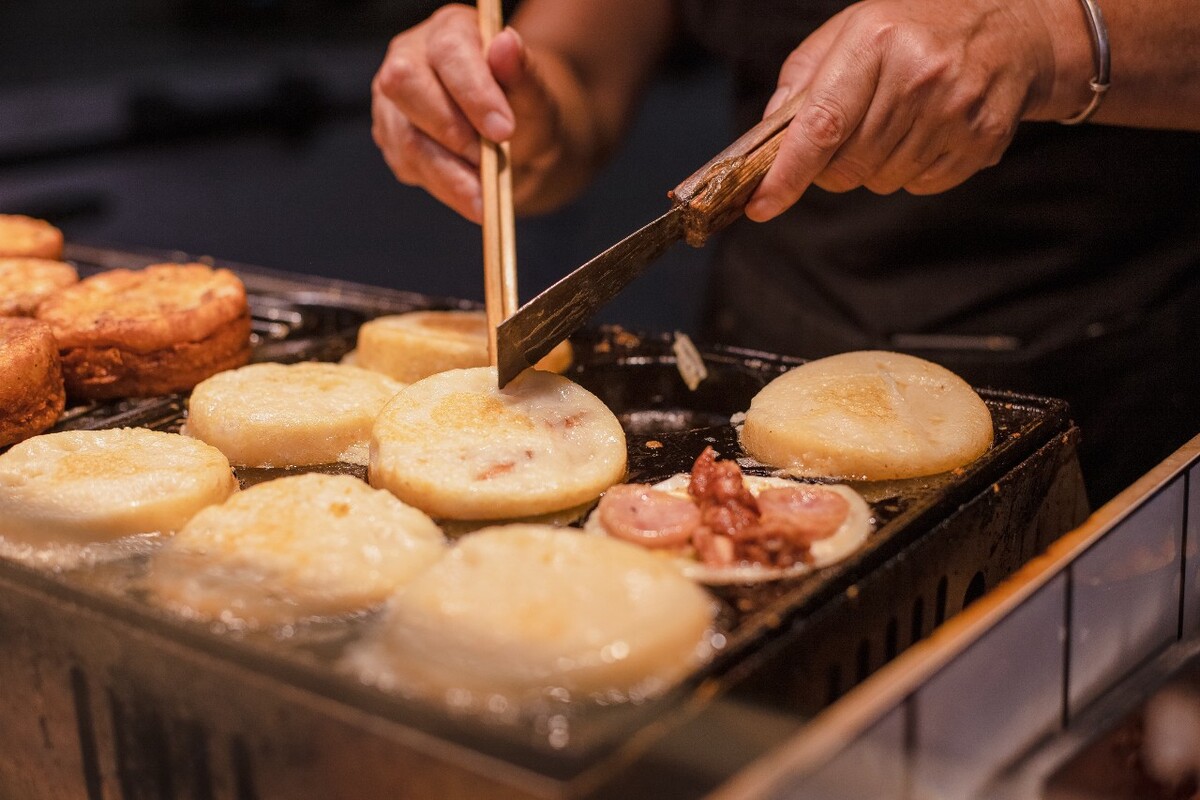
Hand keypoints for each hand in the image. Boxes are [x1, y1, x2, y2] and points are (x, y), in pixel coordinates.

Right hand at [371, 4, 564, 221]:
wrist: (515, 142)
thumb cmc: (523, 109)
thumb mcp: (536, 95)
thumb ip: (523, 73)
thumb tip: (506, 44)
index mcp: (450, 31)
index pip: (449, 51)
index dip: (473, 92)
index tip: (504, 131)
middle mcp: (410, 57)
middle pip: (406, 85)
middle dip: (451, 132)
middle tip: (490, 164)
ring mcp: (392, 99)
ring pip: (405, 136)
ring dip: (448, 173)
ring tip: (484, 198)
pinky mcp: (390, 137)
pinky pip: (408, 165)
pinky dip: (444, 187)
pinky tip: (470, 196)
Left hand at [746, 0, 1086, 219]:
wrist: (1011, 29)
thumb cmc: (914, 30)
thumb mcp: (853, 30)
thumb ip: (803, 79)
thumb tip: (770, 135)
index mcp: (875, 40)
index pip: (821, 126)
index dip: (787, 174)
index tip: (760, 205)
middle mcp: (918, 74)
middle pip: (847, 166)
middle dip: (833, 165)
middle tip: (851, 133)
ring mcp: (955, 110)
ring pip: (881, 181)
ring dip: (875, 166)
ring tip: (899, 121)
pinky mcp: (981, 139)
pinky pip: (919, 186)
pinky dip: (912, 170)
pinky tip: (927, 131)